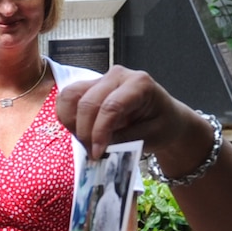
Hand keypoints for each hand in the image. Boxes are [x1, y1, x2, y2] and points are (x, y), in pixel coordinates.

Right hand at [57, 66, 200, 164]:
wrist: (164, 117)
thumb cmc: (162, 125)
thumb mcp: (151, 137)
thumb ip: (124, 140)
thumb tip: (98, 147)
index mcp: (139, 84)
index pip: (111, 106)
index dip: (99, 132)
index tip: (97, 154)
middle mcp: (118, 75)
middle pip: (87, 102)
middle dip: (85, 133)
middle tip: (93, 154)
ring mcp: (101, 78)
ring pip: (70, 96)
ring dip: (72, 124)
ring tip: (85, 142)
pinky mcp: (89, 86)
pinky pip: (67, 98)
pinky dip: (67, 117)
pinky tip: (79, 131)